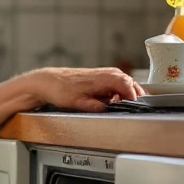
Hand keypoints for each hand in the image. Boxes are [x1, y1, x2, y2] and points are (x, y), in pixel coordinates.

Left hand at [25, 67, 143, 111]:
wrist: (49, 81)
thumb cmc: (60, 89)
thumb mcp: (77, 102)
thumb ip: (94, 106)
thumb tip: (107, 110)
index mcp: (102, 78)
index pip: (126, 84)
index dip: (133, 96)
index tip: (134, 106)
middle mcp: (105, 73)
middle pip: (129, 82)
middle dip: (134, 94)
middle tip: (134, 107)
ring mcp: (104, 74)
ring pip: (124, 82)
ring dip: (127, 93)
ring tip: (125, 105)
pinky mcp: (100, 77)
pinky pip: (117, 83)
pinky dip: (120, 91)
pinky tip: (114, 100)